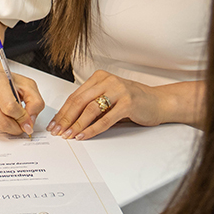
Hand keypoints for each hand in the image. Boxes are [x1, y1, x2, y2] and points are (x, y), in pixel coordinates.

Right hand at [0, 68, 43, 136]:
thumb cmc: (7, 80)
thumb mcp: (27, 85)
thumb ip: (35, 102)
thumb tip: (30, 121)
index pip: (10, 107)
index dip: (22, 116)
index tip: (28, 118)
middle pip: (4, 122)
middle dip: (18, 126)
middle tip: (24, 122)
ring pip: (0, 127)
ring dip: (12, 127)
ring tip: (16, 116)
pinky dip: (5, 125)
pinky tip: (5, 114)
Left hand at [47, 70, 162, 140]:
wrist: (159, 101)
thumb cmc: (134, 101)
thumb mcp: (110, 98)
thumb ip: (93, 104)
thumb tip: (69, 121)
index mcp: (100, 78)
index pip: (75, 95)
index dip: (63, 111)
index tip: (54, 124)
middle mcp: (108, 81)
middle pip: (79, 101)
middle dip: (65, 119)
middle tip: (57, 131)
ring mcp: (118, 90)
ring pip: (90, 109)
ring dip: (76, 125)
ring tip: (68, 135)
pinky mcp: (127, 103)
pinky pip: (105, 119)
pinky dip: (92, 129)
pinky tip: (84, 135)